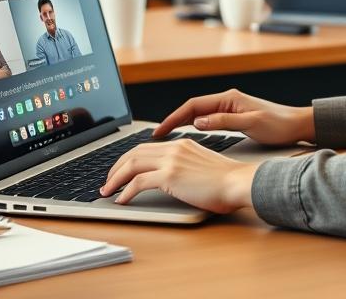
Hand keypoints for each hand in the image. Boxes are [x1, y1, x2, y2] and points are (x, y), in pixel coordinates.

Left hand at [100, 139, 258, 213]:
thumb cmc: (227, 181)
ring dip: (115, 179)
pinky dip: (125, 191)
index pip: (146, 147)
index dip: (128, 159)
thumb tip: (173, 179)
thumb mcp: (202, 166)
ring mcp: (171, 161)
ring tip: (108, 192)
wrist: (238, 182)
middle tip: (108, 182)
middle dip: (116, 168)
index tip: (120, 170)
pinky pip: (138, 182)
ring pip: (131, 165)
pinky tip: (122, 200)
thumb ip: (186, 166)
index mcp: (181, 145)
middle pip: (133, 153)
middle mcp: (174, 149)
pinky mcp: (170, 176)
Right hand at [153, 89, 314, 145]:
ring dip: (182, 124)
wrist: (298, 124)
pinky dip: (195, 127)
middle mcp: (227, 100)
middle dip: (173, 121)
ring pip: (199, 115)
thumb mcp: (252, 123)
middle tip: (156, 135)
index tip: (160, 130)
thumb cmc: (279, 124)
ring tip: (166, 136)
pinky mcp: (234, 116)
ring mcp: (230, 108)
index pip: (193, 106)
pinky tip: (189, 136)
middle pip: (192, 109)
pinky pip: (208, 120)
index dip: (174, 118)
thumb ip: (224, 121)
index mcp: (229, 98)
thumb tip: (197, 122)